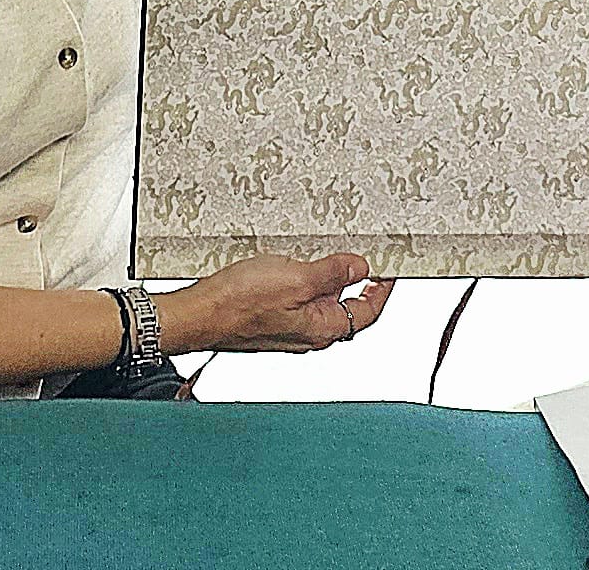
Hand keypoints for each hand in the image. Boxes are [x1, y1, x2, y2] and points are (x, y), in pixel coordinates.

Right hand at [166, 251, 393, 355]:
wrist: (199, 314)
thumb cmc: (239, 303)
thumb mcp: (296, 278)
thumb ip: (332, 273)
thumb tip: (359, 267)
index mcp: (321, 329)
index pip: (367, 312)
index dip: (382, 290)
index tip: (390, 270)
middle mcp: (308, 334)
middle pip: (345, 308)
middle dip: (357, 283)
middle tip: (364, 257)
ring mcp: (288, 327)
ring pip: (320, 302)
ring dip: (328, 280)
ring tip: (328, 255)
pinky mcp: (269, 318)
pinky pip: (297, 299)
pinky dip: (304, 281)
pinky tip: (294, 265)